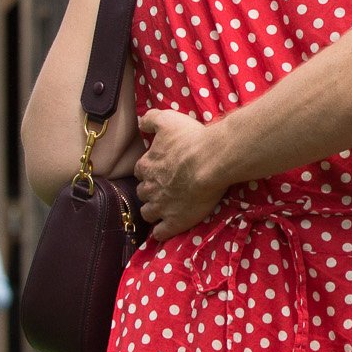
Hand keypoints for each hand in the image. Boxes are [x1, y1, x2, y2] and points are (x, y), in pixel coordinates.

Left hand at [136, 107, 229, 241]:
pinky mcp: (174, 221)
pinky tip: (163, 230)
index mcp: (147, 165)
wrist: (211, 161)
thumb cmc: (191, 139)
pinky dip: (160, 232)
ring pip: (148, 212)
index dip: (148, 170)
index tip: (157, 169)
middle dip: (149, 191)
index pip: (140, 170)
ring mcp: (161, 206)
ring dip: (152, 211)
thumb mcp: (168, 120)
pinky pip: (160, 232)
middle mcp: (150, 187)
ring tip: (163, 209)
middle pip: (142, 192)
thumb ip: (151, 119)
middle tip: (163, 188)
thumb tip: (140, 122)